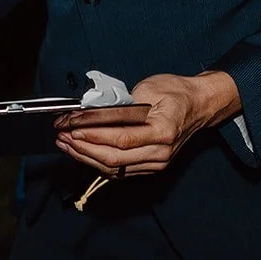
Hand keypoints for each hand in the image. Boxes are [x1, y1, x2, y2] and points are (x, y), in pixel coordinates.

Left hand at [55, 71, 241, 177]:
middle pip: (114, 158)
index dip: (91, 133)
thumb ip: (121, 104)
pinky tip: (82, 153)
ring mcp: (157, 162)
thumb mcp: (148, 88)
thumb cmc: (175, 92)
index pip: (119, 137)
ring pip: (114, 168)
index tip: (69, 126)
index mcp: (163, 131)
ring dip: (85, 157)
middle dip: (82, 147)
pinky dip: (97, 163)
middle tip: (61, 136)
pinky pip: (120, 171)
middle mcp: (160, 152)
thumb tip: (90, 111)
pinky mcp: (151, 166)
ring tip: (65, 144)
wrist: (199, 105)